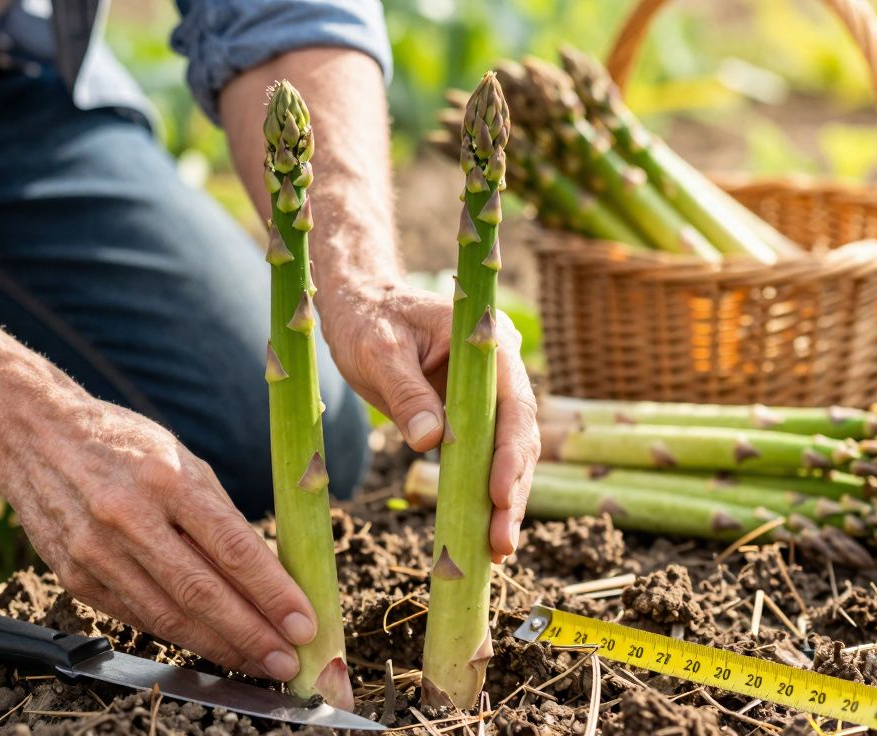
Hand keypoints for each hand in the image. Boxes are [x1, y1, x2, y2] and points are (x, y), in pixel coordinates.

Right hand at [0, 392, 317, 680]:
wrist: (31, 434)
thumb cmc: (120, 442)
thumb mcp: (180, 458)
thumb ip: (219, 515)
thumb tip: (266, 574)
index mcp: (166, 479)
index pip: (232, 548)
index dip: (272, 593)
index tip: (304, 623)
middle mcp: (129, 518)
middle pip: (202, 592)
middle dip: (252, 634)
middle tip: (288, 661)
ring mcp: (96, 553)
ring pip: (168, 616)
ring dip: (219, 647)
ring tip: (257, 662)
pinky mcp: (74, 577)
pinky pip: (136, 616)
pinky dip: (177, 635)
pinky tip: (208, 645)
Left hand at [321, 282, 539, 561]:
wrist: (359, 303)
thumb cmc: (366, 318)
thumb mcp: (378, 350)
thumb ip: (406, 392)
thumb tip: (428, 441)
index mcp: (486, 344)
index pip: (511, 404)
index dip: (509, 453)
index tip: (498, 495)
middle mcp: (497, 370)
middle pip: (517, 437)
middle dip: (511, 491)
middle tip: (500, 543)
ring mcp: (485, 394)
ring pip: (506, 453)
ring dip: (504, 501)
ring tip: (496, 550)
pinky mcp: (467, 414)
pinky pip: (482, 456)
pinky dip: (483, 492)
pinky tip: (483, 533)